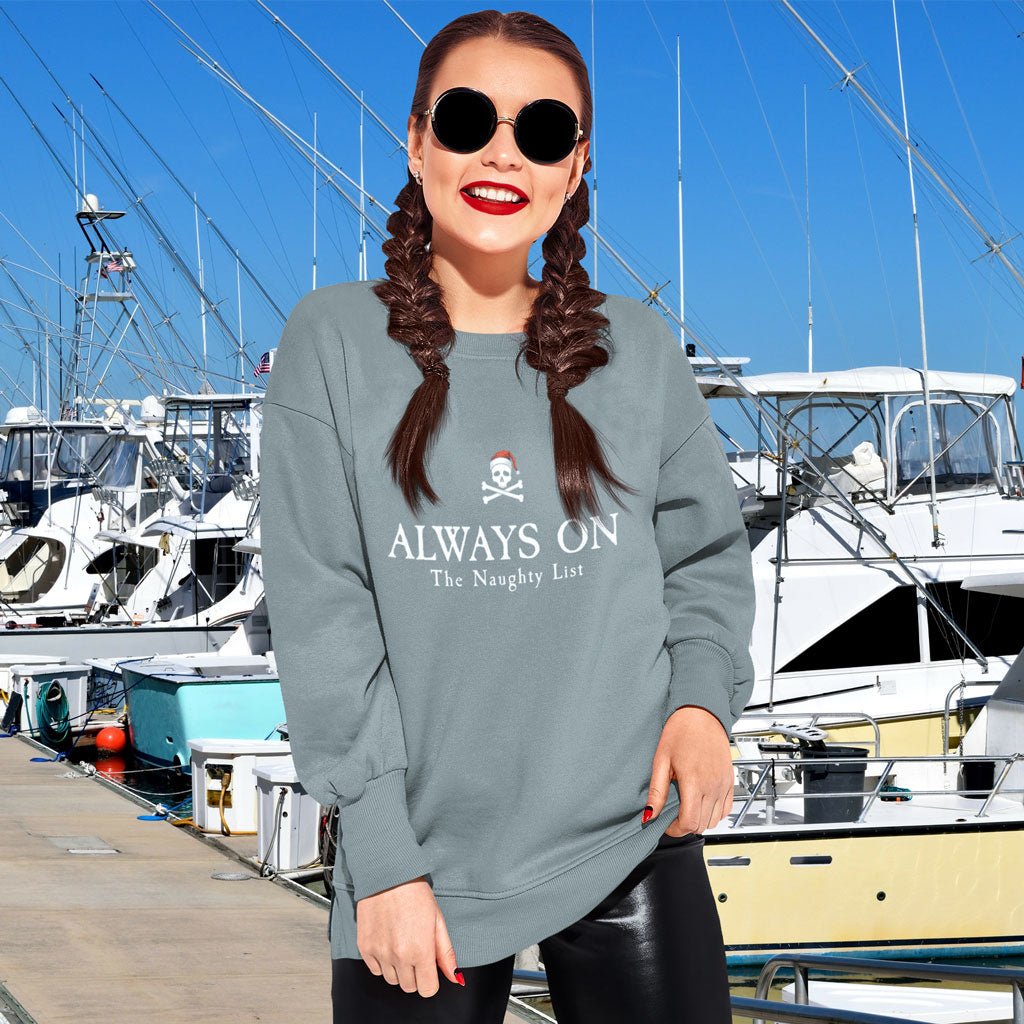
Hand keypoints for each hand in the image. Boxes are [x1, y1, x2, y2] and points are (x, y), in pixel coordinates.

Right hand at [356, 876, 463, 996]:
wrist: (387, 875)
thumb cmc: (415, 894)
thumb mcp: (437, 921)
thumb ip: (446, 953)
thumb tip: (455, 978)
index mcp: (421, 951)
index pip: (427, 990)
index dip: (430, 979)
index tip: (429, 966)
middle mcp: (399, 956)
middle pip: (409, 987)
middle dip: (415, 974)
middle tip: (415, 950)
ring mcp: (379, 953)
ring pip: (392, 980)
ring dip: (398, 969)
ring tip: (401, 943)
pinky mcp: (364, 947)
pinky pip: (375, 970)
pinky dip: (382, 962)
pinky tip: (387, 941)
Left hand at [646, 705, 733, 836]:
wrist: (702, 714)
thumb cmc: (681, 731)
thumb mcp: (661, 760)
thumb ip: (656, 791)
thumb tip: (649, 815)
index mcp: (694, 781)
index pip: (689, 822)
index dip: (675, 830)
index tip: (665, 823)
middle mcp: (712, 785)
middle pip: (702, 825)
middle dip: (684, 825)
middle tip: (672, 814)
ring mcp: (724, 785)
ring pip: (715, 821)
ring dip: (699, 820)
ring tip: (686, 806)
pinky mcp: (730, 782)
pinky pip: (726, 810)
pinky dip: (714, 813)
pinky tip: (701, 802)